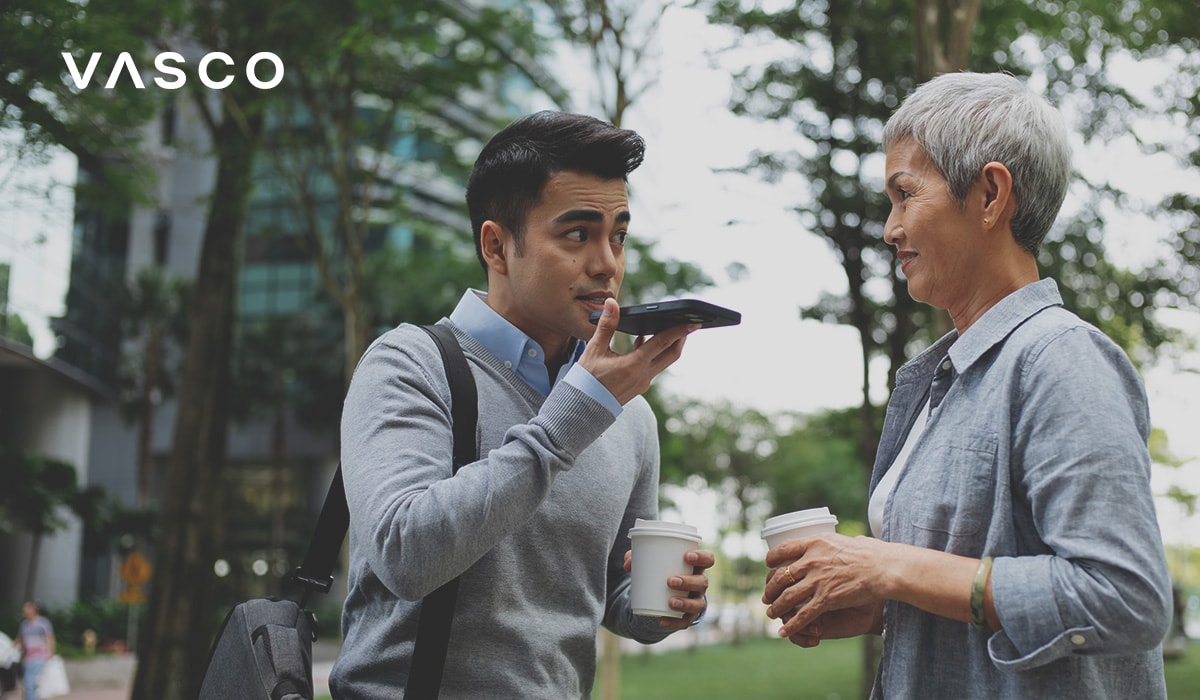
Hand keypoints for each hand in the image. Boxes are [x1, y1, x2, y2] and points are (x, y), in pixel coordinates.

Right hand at [579, 298, 695, 404]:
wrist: (582, 409)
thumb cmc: (586, 380)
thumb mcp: (594, 350)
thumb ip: (605, 326)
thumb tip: (612, 303)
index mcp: (634, 365)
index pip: (663, 343)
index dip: (680, 331)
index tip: (693, 322)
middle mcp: (643, 376)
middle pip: (672, 354)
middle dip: (681, 338)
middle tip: (688, 323)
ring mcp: (643, 383)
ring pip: (664, 361)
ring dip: (669, 345)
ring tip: (671, 328)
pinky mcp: (639, 386)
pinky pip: (653, 366)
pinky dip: (654, 352)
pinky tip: (644, 340)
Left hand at [625, 548, 716, 629]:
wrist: (666, 594)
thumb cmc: (662, 571)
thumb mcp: (653, 562)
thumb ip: (639, 558)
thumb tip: (628, 564)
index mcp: (695, 566)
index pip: (708, 559)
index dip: (702, 557)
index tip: (687, 556)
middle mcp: (700, 583)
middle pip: (702, 582)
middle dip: (688, 582)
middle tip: (670, 581)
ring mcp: (696, 600)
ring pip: (698, 603)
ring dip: (685, 603)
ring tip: (670, 602)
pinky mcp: (688, 616)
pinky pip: (685, 621)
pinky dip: (673, 622)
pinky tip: (662, 620)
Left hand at [762, 534, 887, 639]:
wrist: (884, 569)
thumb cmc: (874, 554)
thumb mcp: (850, 540)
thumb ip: (843, 544)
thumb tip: (853, 541)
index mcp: (815, 543)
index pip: (783, 549)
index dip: (772, 559)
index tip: (768, 566)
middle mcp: (811, 561)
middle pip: (780, 575)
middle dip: (770, 588)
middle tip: (766, 596)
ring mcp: (817, 580)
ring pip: (787, 596)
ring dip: (776, 607)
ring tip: (771, 613)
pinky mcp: (826, 599)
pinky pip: (803, 615)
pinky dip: (791, 625)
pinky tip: (783, 632)